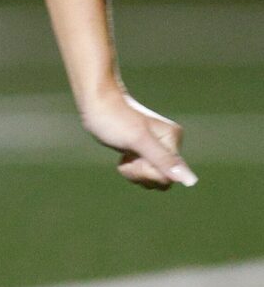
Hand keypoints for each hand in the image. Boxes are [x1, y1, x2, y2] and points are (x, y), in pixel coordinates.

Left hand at [79, 88, 195, 189]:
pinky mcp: (145, 152)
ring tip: (125, 152)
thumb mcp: (139, 141)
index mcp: (173, 139)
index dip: (148, 172)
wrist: (95, 105)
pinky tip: (124, 154)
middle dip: (140, 172)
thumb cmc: (115, 120)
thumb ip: (164, 160)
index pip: (169, 176)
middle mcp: (169, 144)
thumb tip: (191, 181)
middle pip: (161, 179)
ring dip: (133, 171)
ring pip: (151, 177)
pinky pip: (143, 173)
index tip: (135, 155)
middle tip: (128, 153)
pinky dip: (130, 168)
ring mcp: (157, 149)